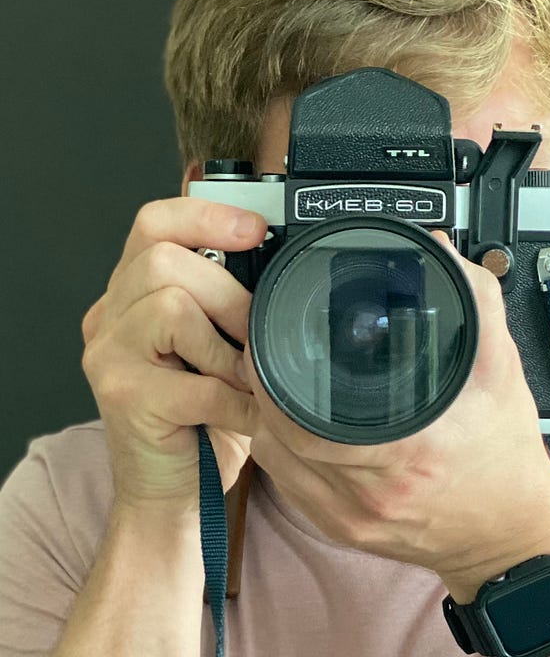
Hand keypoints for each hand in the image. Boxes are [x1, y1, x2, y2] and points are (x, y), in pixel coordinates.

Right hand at [80, 198, 266, 514]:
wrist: (174, 491)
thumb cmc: (205, 415)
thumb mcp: (219, 345)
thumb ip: (230, 303)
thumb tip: (283, 268)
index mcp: (134, 292)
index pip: (154, 224)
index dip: (205, 216)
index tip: (255, 229)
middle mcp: (110, 315)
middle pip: (165, 260)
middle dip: (230, 295)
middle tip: (257, 334)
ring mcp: (108, 355)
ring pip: (172, 307)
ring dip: (227, 348)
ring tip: (245, 377)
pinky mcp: (122, 398)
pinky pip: (194, 382)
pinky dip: (237, 400)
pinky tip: (250, 413)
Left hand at [246, 230, 549, 601]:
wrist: (509, 533)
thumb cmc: (504, 455)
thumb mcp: (502, 369)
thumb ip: (476, 301)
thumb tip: (439, 252)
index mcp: (408, 447)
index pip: (308, 415)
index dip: (275, 376)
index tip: (269, 343)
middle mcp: (372, 489)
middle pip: (280, 434)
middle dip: (263, 387)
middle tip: (266, 354)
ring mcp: (352, 517)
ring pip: (276, 461)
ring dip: (267, 419)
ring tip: (276, 384)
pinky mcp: (344, 531)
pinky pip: (288, 489)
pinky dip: (280, 452)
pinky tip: (291, 429)